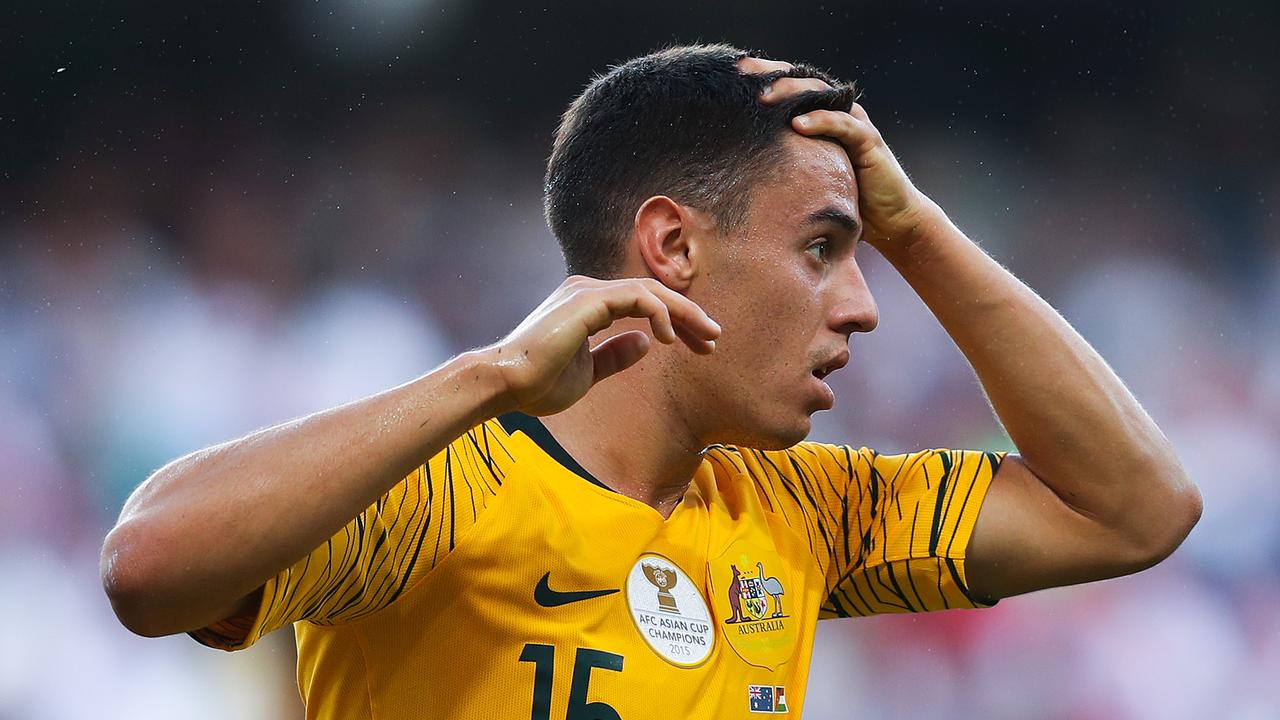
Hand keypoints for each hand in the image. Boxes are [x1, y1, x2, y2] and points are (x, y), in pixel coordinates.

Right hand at [488, 276, 720, 415]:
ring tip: (706, 336)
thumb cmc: (538, 383)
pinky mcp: (587, 301)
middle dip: (688, 315)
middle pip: (652, 293)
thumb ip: (615, 356)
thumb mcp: (588, 373)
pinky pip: (636, 297)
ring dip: (683, 312)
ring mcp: (587, 292)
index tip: (700, 345)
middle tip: (715, 338)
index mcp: (587, 306)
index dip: (676, 321)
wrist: (505, 385)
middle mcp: (588, 291)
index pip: (643, 303)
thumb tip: (646, 342)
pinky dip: (659, 313)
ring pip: (650, 290)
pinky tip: (669, 338)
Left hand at [739, 57, 944, 249]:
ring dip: (791, 92)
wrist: (889, 222)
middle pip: (802, 82)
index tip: (731, 74)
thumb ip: (782, 165)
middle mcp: (838, 113)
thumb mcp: (805, 178)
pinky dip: (821, 121)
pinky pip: (843, 124)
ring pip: (821, 95)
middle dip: (771, 74)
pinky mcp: (869, 141)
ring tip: (763, 97)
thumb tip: (736, 169)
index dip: (764, 76)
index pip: (790, 88)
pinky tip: (797, 124)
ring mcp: (855, 124)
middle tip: (741, 73)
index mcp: (820, 117)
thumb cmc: (843, 201)